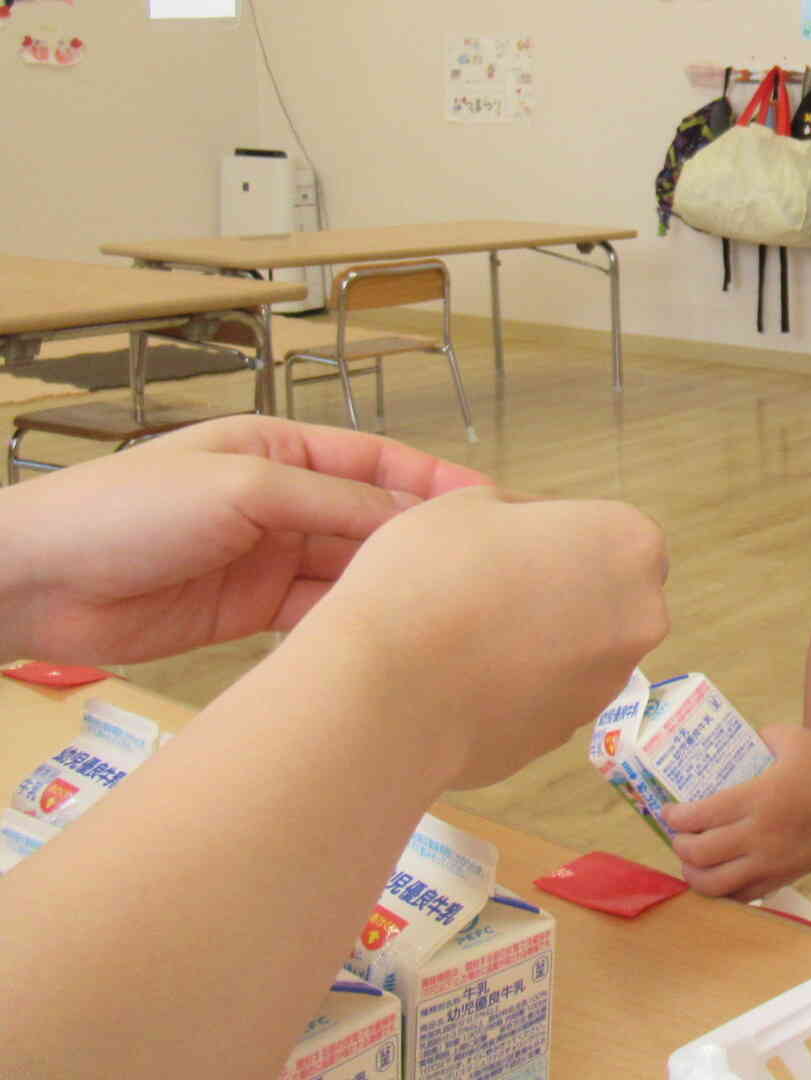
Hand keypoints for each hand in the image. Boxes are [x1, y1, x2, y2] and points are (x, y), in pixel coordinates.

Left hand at [0, 415, 489, 663]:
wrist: (35, 581)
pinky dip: (346, 624)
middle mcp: (279, 500)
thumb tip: (411, 523)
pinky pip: (315, 615)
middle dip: (418, 542)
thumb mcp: (242, 487)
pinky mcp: (247, 612)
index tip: (488, 505)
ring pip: (347, 571)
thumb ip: (330, 504)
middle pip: (368, 520)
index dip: (432, 482)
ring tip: (438, 609)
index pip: (376, 462)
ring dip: (385, 587)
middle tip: (476, 569)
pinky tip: (381, 637)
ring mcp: (264, 557)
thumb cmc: (127, 510)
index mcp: (279, 450)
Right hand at [299, 485, 670, 789]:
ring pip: (581, 651)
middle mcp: (640, 616)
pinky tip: (464, 683)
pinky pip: (547, 698)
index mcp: (629, 544)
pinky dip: (518, 690)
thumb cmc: (431, 573)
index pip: (613, 534)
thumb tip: (540, 534)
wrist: (386, 688)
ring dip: (542, 643)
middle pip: (608, 595)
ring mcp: (608, 683)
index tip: (512, 548)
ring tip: (469, 642)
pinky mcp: (567, 734)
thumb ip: (526, 513)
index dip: (560, 538)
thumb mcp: (471, 502)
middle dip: (563, 592)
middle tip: (490, 592)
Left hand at [663, 725, 810, 901]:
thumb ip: (765, 736)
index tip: (669, 810)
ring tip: (691, 859)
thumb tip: (744, 739)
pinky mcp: (779, 879)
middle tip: (678, 834)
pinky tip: (718, 875)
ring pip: (713, 884)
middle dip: (679, 845)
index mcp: (760, 798)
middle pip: (699, 853)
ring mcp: (768, 863)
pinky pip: (739, 897)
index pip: (702, 814)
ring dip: (693, 873)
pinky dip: (720, 890)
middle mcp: (759, 835)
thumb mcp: (798, 740)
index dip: (675, 816)